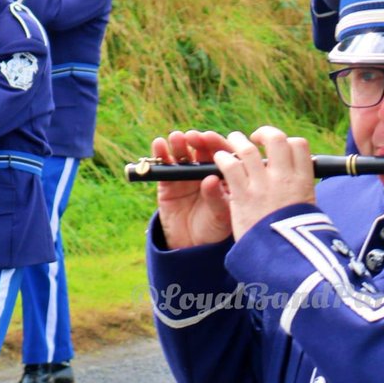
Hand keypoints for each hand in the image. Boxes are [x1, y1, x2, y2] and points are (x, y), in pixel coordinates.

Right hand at [153, 130, 236, 248]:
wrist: (191, 246)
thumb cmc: (214, 229)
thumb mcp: (221, 216)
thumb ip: (217, 198)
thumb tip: (211, 180)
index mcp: (224, 176)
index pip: (224, 155)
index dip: (218, 144)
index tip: (210, 138)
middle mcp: (206, 171)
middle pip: (203, 150)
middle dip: (198, 141)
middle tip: (193, 136)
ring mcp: (186, 175)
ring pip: (183, 155)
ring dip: (179, 144)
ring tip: (176, 138)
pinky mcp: (168, 182)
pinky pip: (164, 166)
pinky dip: (160, 154)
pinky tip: (159, 145)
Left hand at [214, 126, 314, 240]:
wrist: (285, 258)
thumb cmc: (298, 239)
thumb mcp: (308, 211)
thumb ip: (301, 192)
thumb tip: (300, 183)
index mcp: (304, 181)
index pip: (299, 146)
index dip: (287, 142)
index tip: (279, 148)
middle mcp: (284, 178)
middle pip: (276, 139)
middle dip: (264, 133)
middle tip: (256, 138)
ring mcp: (262, 185)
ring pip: (247, 148)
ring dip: (237, 141)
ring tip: (232, 142)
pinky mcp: (242, 195)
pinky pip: (230, 166)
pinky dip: (223, 158)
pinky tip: (220, 160)